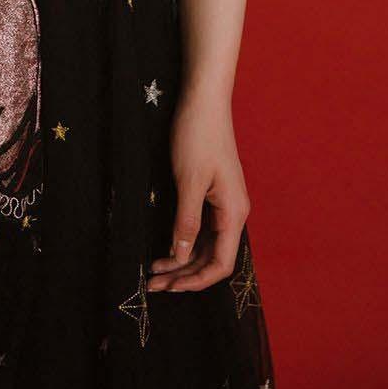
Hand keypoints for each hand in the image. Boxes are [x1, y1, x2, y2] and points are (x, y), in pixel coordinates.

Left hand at [147, 88, 250, 291]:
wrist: (203, 100)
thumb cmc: (197, 136)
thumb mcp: (188, 181)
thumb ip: (186, 221)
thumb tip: (182, 257)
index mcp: (234, 213)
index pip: (221, 264)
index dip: (197, 281)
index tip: (170, 287)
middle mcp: (232, 213)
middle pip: (212, 258)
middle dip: (184, 275)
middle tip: (153, 285)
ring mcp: (223, 204)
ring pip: (205, 245)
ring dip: (182, 260)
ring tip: (155, 272)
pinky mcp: (212, 193)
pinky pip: (201, 228)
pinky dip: (183, 241)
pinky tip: (165, 248)